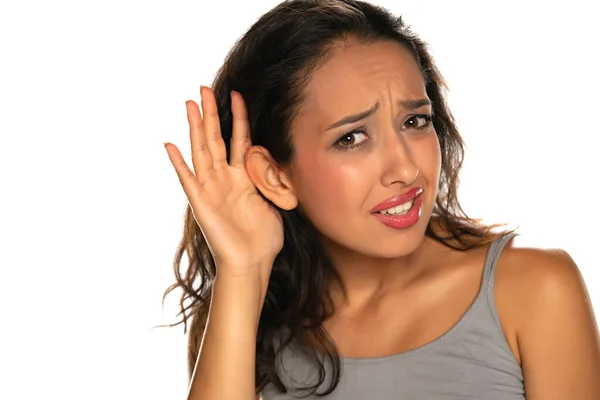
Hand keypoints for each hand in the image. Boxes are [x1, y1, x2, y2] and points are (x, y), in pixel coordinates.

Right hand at [164, 86, 282, 284]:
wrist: (253, 263)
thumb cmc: (264, 237)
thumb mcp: (276, 201)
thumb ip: (273, 178)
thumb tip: (276, 158)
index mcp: (243, 177)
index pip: (239, 140)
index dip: (238, 117)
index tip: (239, 94)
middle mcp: (225, 178)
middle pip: (216, 139)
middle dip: (211, 113)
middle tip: (204, 89)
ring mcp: (211, 189)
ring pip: (202, 152)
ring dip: (195, 129)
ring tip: (189, 104)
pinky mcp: (201, 204)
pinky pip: (188, 181)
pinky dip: (179, 164)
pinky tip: (171, 145)